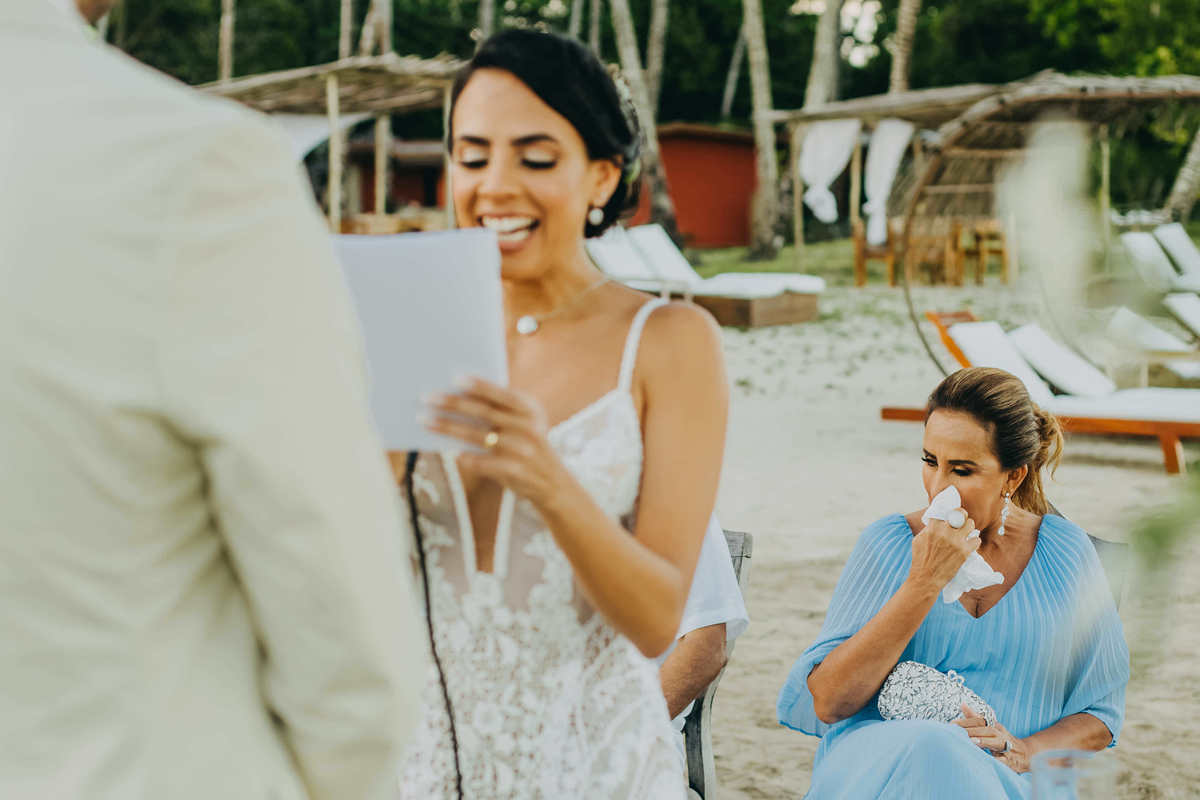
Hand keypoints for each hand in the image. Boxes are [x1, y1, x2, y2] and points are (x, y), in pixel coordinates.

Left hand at [423, 377, 565, 507]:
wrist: (553, 482)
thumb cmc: (529, 444)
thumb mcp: (526, 422)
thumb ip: (502, 409)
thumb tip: (459, 396)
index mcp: (530, 410)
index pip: (501, 394)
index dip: (479, 386)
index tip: (455, 379)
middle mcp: (528, 427)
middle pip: (484, 412)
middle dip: (453, 403)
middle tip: (428, 397)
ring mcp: (521, 450)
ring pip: (477, 436)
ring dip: (448, 427)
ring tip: (425, 420)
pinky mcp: (514, 471)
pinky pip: (482, 462)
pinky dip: (464, 457)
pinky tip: (449, 451)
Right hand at [907, 510, 980, 590]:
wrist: (926, 579)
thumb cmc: (920, 560)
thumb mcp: (918, 540)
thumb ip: (928, 530)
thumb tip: (936, 523)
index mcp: (933, 527)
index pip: (944, 513)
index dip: (947, 515)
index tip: (949, 519)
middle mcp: (945, 532)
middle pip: (960, 514)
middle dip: (961, 516)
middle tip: (961, 521)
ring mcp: (956, 541)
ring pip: (970, 524)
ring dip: (969, 527)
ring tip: (967, 532)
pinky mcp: (964, 552)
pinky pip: (976, 540)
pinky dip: (974, 541)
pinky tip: (970, 544)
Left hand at [955, 703, 1031, 772]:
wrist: (1026, 754)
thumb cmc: (1002, 740)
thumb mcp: (991, 728)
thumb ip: (975, 718)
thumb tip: (962, 704)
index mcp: (995, 727)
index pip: (981, 721)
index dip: (967, 721)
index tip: (952, 724)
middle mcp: (1001, 735)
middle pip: (988, 730)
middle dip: (972, 730)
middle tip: (958, 732)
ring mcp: (1007, 748)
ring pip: (996, 742)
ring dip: (984, 741)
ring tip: (972, 741)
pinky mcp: (1011, 762)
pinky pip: (1004, 761)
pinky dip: (996, 760)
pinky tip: (987, 760)